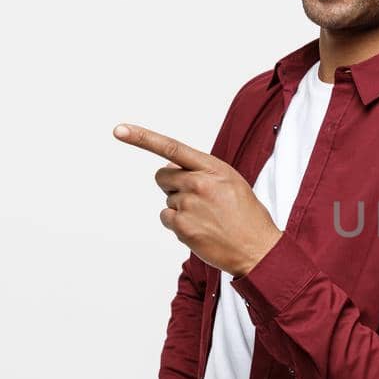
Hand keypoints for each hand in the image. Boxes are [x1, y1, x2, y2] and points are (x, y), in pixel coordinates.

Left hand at [113, 123, 281, 275]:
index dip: (143, 138)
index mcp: (213, 168)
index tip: (120, 130)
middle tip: (197, 199)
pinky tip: (200, 229)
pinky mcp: (182, 226)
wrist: (258, 249)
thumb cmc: (247, 216)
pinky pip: (166, 218)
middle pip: (163, 176)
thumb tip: (170, 166)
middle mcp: (199, 183)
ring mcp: (189, 205)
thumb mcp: (232, 182)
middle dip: (172, 185)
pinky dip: (178, 224)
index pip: (172, 148)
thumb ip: (203, 171)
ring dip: (181, 208)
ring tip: (207, 218)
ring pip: (167, 199)